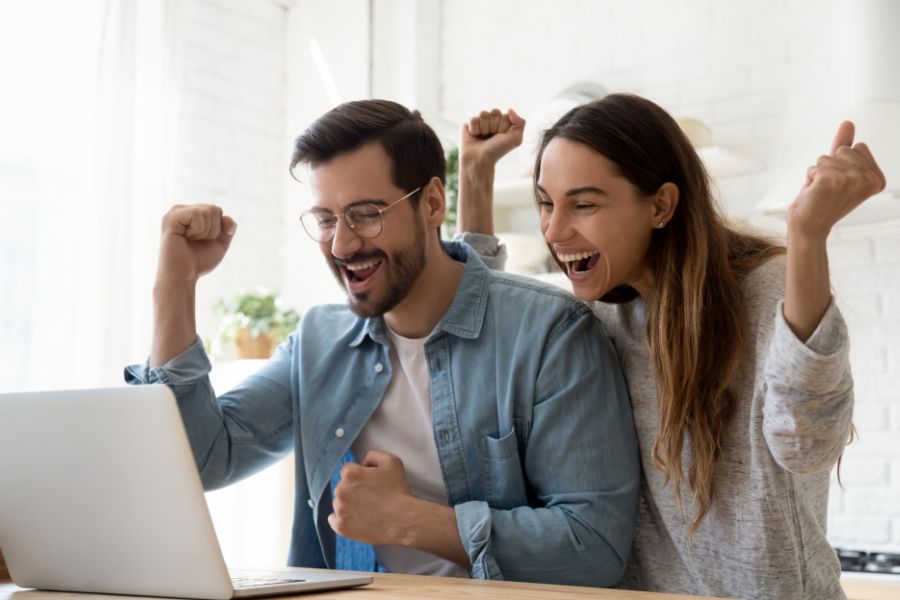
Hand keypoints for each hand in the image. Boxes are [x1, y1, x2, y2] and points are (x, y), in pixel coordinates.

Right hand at [157, 204, 236, 284]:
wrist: (183, 277)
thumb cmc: (198, 262)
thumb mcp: (219, 244)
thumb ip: (228, 228)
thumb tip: (227, 217)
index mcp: (191, 214)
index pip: (217, 211)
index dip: (219, 229)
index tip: (204, 242)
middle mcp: (182, 210)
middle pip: (214, 209)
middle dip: (213, 230)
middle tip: (196, 242)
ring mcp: (174, 212)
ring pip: (208, 210)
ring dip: (206, 232)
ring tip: (190, 241)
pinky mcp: (171, 218)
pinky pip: (198, 214)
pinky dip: (198, 230)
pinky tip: (185, 238)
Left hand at [328, 451, 415, 545]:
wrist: (403, 520)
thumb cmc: (398, 490)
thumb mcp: (392, 461)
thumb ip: (373, 455)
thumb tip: (363, 463)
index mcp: (350, 473)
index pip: (349, 469)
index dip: (361, 474)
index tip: (371, 482)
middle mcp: (340, 490)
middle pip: (343, 486)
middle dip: (354, 489)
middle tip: (372, 497)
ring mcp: (340, 510)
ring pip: (339, 503)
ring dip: (349, 504)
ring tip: (368, 509)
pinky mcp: (341, 527)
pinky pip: (334, 520)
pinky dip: (342, 519)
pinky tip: (355, 518)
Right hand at [460, 108, 525, 167]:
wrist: (480, 159)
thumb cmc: (497, 151)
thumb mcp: (516, 139)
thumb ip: (520, 122)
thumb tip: (509, 109)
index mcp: (504, 125)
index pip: (505, 115)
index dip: (503, 126)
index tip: (501, 137)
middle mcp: (493, 123)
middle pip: (495, 112)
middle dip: (494, 125)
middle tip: (492, 137)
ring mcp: (481, 123)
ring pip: (483, 114)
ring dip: (484, 127)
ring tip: (483, 137)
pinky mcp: (469, 125)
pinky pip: (473, 119)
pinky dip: (475, 129)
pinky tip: (475, 136)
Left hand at [787, 121, 885, 240]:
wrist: (809, 226)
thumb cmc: (824, 200)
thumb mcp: (838, 170)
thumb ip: (844, 146)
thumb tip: (848, 122)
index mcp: (878, 178)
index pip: (858, 147)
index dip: (842, 163)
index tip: (841, 185)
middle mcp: (869, 179)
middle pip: (843, 149)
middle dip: (830, 166)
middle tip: (829, 189)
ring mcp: (852, 180)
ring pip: (827, 157)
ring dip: (818, 173)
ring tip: (822, 192)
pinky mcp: (833, 181)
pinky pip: (814, 167)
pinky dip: (809, 178)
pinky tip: (814, 194)